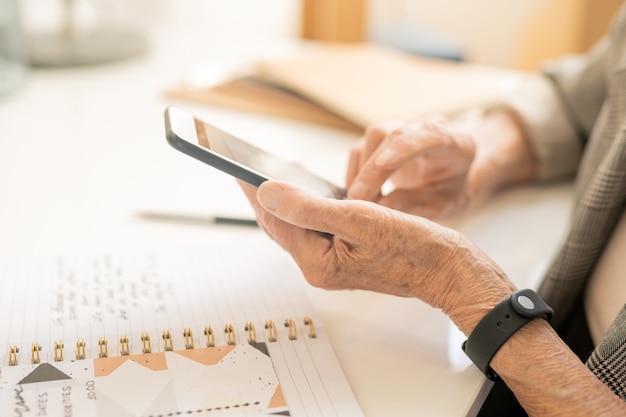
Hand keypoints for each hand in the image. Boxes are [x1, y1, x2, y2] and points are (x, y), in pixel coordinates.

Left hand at [238, 179, 514, 334]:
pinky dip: (309, 206)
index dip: (254, 191)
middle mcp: (320, 265)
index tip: (238, 166)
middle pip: (281, 224)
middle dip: (264, 195)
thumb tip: (268, 191)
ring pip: (297, 225)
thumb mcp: (360, 219)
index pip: (275, 220)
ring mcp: (333, 261)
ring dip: (286, 199)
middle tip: (248, 165)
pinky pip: (317, 227)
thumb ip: (309, 207)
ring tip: (274, 172)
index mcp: (317, 261)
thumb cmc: (413, 248)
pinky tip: (310, 188)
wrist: (448, 271)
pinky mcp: (346, 254)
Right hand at [345, 117, 475, 219]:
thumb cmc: (448, 192)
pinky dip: (355, 171)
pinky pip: (361, 147)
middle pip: (393, 136)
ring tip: (363, 200)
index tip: (382, 165)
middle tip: (358, 199)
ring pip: (374, 136)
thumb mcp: (441, 206)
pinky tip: (359, 192)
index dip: (405, 147)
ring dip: (362, 170)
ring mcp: (404, 126)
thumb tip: (381, 205)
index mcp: (454, 144)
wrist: (447, 177)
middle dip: (372, 169)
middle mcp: (427, 127)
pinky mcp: (383, 134)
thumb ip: (415, 204)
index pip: (429, 135)